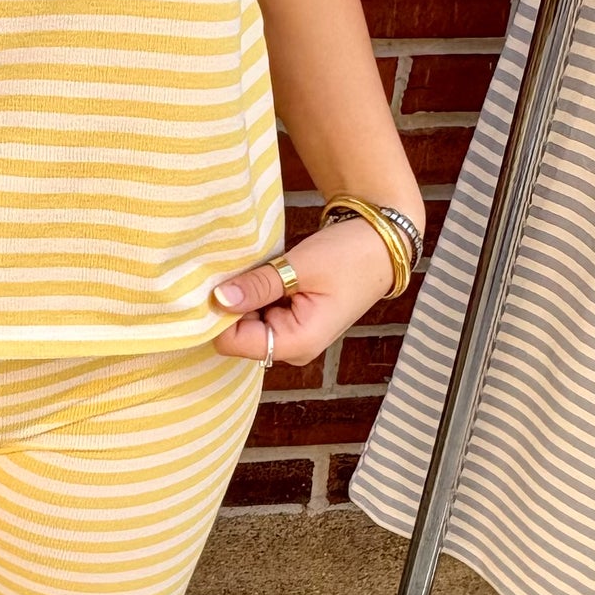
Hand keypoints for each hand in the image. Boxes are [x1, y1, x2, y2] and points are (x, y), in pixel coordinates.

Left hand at [210, 216, 401, 367]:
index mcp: (298, 343)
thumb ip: (259, 286)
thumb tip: (218, 299)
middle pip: (237, 336)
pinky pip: (258, 315)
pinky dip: (253, 296)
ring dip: (241, 299)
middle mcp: (292, 349)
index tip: (213, 284)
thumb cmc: (349, 256)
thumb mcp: (300, 266)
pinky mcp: (291, 323)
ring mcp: (292, 337)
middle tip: (233, 270)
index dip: (218, 315)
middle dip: (230, 306)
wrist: (381, 246)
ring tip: (252, 270)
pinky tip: (261, 275)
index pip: (234, 343)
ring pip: (245, 324)